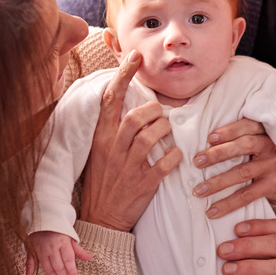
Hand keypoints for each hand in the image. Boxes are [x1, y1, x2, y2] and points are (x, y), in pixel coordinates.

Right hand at [26, 231, 92, 274]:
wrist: (42, 223)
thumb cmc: (59, 233)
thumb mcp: (70, 239)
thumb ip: (79, 250)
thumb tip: (90, 257)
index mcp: (62, 242)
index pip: (68, 258)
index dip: (72, 269)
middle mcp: (51, 247)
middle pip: (58, 265)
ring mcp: (40, 250)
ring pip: (46, 267)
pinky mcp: (31, 253)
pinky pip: (30, 265)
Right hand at [80, 51, 182, 230]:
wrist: (100, 218)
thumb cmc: (104, 181)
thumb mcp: (101, 151)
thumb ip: (113, 128)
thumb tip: (130, 103)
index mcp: (101, 137)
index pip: (110, 98)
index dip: (123, 74)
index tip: (135, 56)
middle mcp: (112, 149)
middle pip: (136, 116)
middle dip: (155, 112)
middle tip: (160, 117)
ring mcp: (127, 167)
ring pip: (151, 136)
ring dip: (166, 130)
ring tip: (167, 133)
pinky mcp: (143, 184)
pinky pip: (164, 163)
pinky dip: (174, 157)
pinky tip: (175, 157)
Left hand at [190, 119, 275, 218]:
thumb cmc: (263, 159)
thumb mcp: (258, 144)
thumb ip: (240, 139)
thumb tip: (204, 142)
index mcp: (266, 132)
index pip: (249, 125)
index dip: (230, 130)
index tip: (210, 137)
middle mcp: (272, 146)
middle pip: (245, 145)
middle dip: (219, 153)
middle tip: (197, 162)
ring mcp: (274, 166)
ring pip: (243, 172)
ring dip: (218, 182)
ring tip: (199, 191)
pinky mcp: (274, 185)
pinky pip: (248, 195)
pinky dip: (228, 204)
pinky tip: (213, 211)